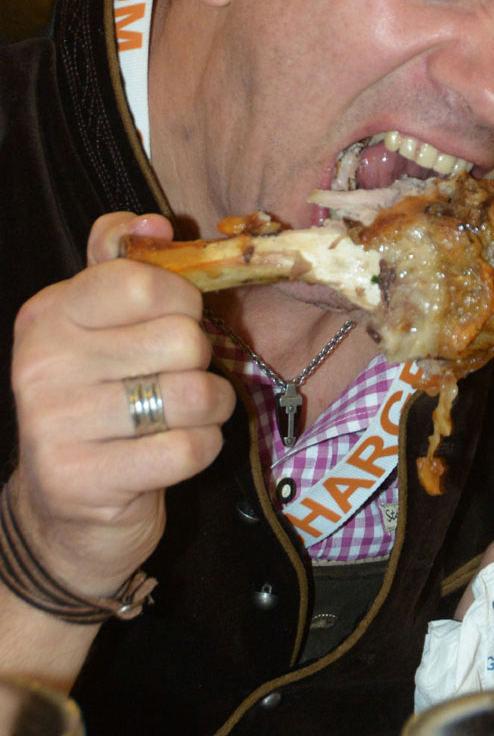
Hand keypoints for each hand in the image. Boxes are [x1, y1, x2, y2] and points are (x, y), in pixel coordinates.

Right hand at [9, 212, 235, 601]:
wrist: (66, 514)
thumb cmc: (100, 402)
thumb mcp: (101, 326)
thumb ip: (123, 265)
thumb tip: (156, 222)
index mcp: (49, 314)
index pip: (142, 281)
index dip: (183, 300)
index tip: (176, 319)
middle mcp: (41, 363)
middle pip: (180, 338)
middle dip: (200, 362)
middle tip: (178, 378)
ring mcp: (53, 425)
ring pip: (191, 394)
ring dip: (209, 406)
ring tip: (186, 414)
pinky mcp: (82, 481)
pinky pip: (189, 448)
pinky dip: (202, 448)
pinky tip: (177, 451)